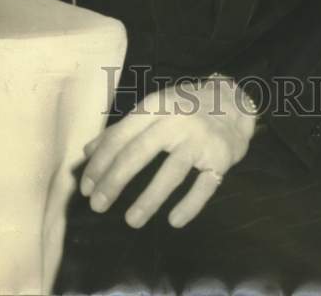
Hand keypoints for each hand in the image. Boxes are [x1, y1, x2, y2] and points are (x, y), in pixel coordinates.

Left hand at [79, 80, 256, 229]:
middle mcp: (177, 120)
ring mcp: (200, 140)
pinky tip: (174, 221)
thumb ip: (122, 129)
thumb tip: (87, 152)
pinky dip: (190, 205)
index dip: (100, 163)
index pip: (121, 136)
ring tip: (131, 221)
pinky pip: (205, 186)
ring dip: (149, 199)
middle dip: (114, 181)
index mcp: (157, 106)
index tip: (86, 188)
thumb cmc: (185, 106)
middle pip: (140, 152)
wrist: (234, 99)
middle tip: (97, 206)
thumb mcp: (154, 108)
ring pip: (172, 172)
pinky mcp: (221, 157)